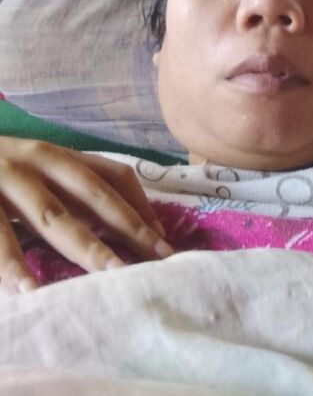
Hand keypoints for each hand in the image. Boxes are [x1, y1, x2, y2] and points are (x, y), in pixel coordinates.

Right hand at [0, 137, 172, 293]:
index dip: (142, 207)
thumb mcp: (39, 169)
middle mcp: (40, 159)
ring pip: (51, 216)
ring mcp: (7, 176)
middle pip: (93, 196)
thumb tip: (127, 224)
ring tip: (110, 276)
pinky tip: (27, 290)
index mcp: (61, 154)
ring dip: (84, 247)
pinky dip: (12, 263)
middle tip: (154, 261)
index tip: (164, 243)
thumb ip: (73, 190)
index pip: (114, 176)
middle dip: (127, 228)